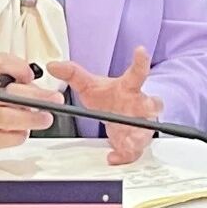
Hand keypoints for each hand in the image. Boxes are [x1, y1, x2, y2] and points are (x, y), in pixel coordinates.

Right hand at [0, 53, 63, 160]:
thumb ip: (13, 78)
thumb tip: (34, 82)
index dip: (16, 67)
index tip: (30, 74)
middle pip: (5, 94)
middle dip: (33, 96)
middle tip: (55, 99)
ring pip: (5, 117)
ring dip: (30, 118)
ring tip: (46, 118)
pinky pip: (4, 138)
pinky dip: (19, 135)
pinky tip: (24, 132)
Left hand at [48, 47, 161, 165]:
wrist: (116, 115)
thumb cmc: (109, 97)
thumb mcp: (90, 85)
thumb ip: (72, 74)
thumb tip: (53, 66)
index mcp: (129, 87)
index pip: (137, 72)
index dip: (141, 61)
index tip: (141, 50)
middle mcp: (140, 105)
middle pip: (154, 103)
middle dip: (152, 105)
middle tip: (148, 105)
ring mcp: (141, 124)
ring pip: (146, 131)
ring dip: (138, 137)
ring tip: (129, 141)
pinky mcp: (136, 142)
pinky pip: (135, 151)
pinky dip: (124, 155)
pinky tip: (113, 156)